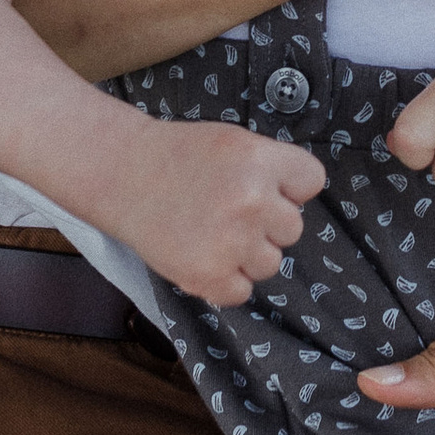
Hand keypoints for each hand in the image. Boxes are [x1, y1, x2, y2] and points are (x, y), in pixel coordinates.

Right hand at [119, 121, 324, 312]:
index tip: (265, 187)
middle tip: (227, 211)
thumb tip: (298, 201)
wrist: (122, 174)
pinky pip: (242, 292)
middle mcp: (251, 200)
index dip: (289, 187)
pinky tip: (203, 255)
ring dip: (246, 255)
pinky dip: (224, 282)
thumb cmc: (178, 156)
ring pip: (270, 263)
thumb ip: (272, 168)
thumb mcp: (234, 141)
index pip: (312, 181)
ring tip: (212, 232)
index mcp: (260, 160)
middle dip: (266, 224)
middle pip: (293, 229)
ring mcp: (230, 241)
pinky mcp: (206, 274)